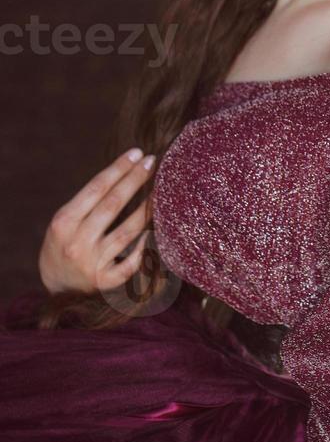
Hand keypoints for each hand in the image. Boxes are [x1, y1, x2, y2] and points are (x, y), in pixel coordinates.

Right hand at [38, 148, 156, 295]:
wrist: (57, 288)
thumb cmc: (65, 244)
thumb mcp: (65, 222)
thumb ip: (89, 203)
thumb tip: (126, 172)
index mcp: (63, 223)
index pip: (96, 189)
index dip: (118, 169)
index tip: (137, 153)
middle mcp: (77, 243)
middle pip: (113, 205)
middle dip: (134, 180)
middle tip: (152, 161)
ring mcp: (92, 264)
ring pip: (127, 231)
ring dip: (147, 209)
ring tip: (161, 190)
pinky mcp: (105, 282)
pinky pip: (131, 263)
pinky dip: (144, 246)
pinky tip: (156, 231)